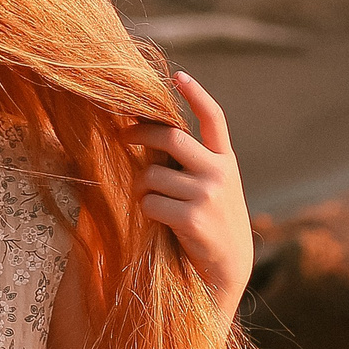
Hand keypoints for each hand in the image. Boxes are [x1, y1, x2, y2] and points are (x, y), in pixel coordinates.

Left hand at [132, 71, 253, 316]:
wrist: (226, 273)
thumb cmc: (212, 229)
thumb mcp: (214, 190)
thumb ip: (194, 165)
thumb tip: (148, 139)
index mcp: (227, 162)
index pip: (214, 119)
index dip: (196, 94)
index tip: (177, 76)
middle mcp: (220, 173)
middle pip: (171, 137)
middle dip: (139, 133)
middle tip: (120, 135)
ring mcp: (208, 195)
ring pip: (152, 175)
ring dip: (143, 189)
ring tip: (156, 206)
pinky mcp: (192, 218)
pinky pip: (150, 202)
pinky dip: (147, 211)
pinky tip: (161, 224)